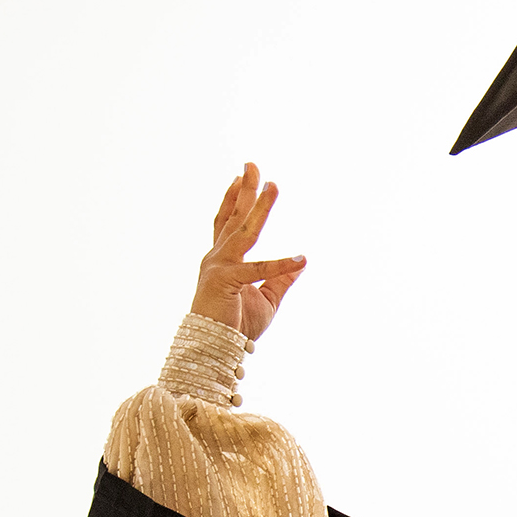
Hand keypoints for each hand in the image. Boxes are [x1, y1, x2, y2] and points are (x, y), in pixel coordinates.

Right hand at [191, 163, 306, 341]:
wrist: (214, 351)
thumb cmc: (235, 326)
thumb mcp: (266, 297)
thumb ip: (281, 278)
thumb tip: (302, 262)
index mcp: (222, 261)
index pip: (227, 223)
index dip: (234, 199)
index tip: (240, 177)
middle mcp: (216, 258)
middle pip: (233, 217)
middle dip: (244, 190)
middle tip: (252, 165)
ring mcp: (218, 267)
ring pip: (244, 230)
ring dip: (259, 207)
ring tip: (273, 185)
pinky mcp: (226, 281)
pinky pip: (259, 270)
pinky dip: (281, 265)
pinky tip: (301, 259)